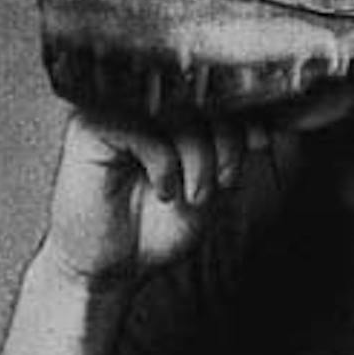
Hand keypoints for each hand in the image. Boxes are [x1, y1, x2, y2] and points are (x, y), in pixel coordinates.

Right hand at [44, 111, 271, 284]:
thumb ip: (231, 152)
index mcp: (168, 108)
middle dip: (226, 141)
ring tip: (194, 195)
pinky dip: (165, 164)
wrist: (112, 267)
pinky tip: (164, 191)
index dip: (244, 111)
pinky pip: (143, 130)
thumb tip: (264, 122)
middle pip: (198, 94)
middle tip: (224, 181)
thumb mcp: (210, 187)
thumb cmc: (155, 226)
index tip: (260, 140)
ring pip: (175, 111)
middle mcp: (141, 102)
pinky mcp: (89, 127)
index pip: (213, 87)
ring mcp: (115, 110)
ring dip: (199, 158)